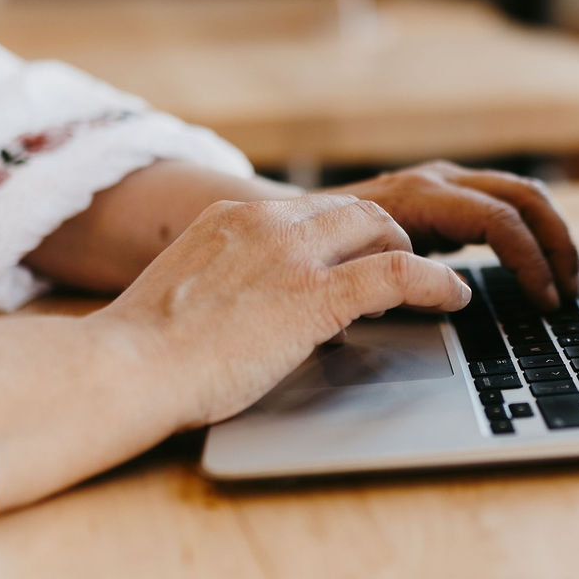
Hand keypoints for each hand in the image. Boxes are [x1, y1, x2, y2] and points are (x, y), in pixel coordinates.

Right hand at [100, 193, 471, 428]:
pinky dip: (436, 283)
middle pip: (354, 209)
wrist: (125, 369)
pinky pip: (399, 275)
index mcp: (229, 218)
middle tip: (406, 265)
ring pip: (382, 229)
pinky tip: (453, 298)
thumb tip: (261, 309)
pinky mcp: (314, 295)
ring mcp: (291, 255)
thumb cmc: (142, 354)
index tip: (363, 253)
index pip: (309, 209)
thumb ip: (228, 285)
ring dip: (414, 255)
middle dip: (387, 236)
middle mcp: (264, 222)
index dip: (348, 232)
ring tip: (436, 284)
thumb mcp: (188, 294)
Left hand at [329, 162, 578, 309]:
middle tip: (571, 291)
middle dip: (557, 244)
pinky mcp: (446, 194)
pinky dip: (531, 231)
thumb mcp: (354, 273)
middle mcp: (438, 179)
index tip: (545, 302)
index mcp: (419, 196)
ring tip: (566, 281)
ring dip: (551, 235)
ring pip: (522, 194)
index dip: (529, 262)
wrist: (289, 221)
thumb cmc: (316, 254)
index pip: (499, 220)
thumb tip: (451, 299)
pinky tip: (540, 266)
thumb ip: (399, 282)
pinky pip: (504, 202)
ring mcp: (444, 182)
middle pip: (524, 197)